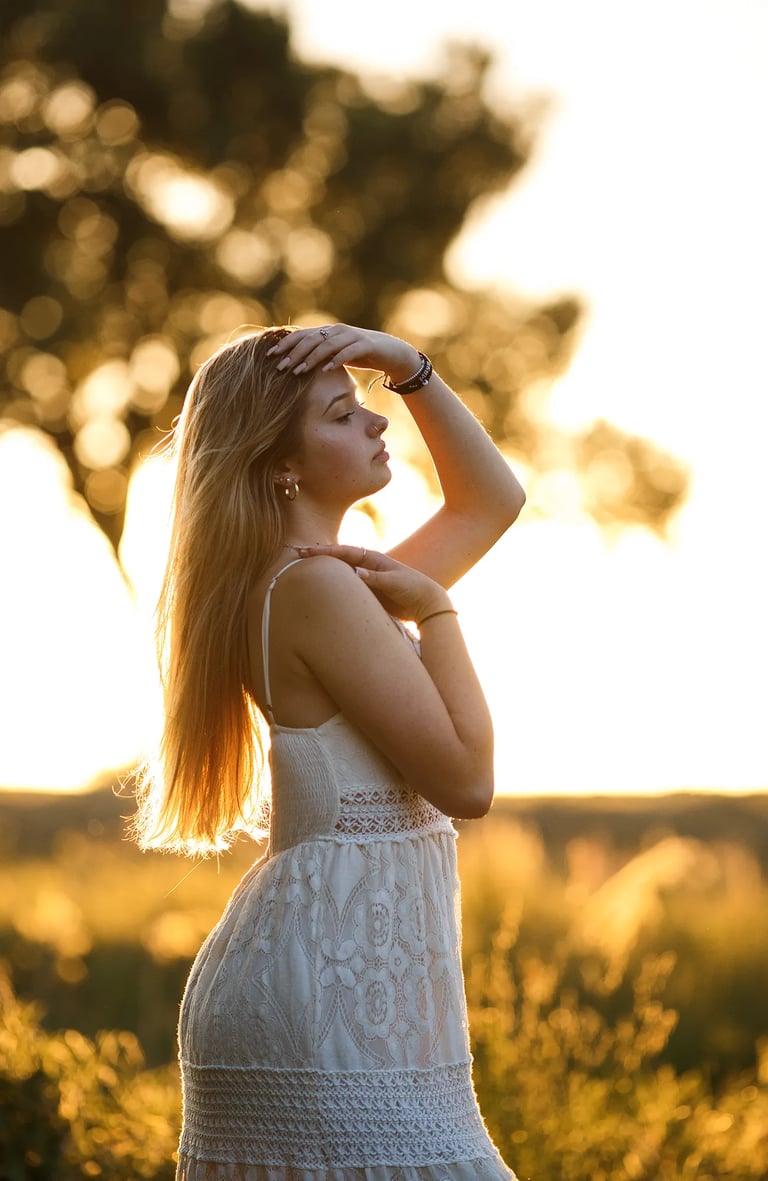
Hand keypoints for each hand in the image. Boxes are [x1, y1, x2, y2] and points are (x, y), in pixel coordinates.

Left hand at [267, 324, 420, 384]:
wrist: (392, 353)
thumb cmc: (361, 355)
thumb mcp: (337, 355)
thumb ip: (320, 356)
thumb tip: (296, 364)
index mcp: (328, 332)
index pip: (302, 335)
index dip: (286, 344)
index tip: (270, 356)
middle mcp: (337, 331)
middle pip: (311, 340)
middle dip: (293, 353)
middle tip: (280, 366)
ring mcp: (351, 336)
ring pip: (326, 345)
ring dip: (311, 358)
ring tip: (298, 371)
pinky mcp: (365, 345)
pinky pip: (347, 352)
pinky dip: (335, 360)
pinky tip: (325, 370)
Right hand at [295, 544, 452, 622]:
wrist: (427, 604)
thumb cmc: (414, 589)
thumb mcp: (395, 582)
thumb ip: (376, 578)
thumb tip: (355, 573)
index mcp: (372, 559)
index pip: (342, 552)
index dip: (323, 552)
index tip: (304, 552)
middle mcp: (365, 567)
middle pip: (336, 559)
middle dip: (315, 556)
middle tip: (292, 553)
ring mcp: (364, 579)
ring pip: (338, 574)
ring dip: (320, 571)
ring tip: (298, 569)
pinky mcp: (366, 593)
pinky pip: (344, 588)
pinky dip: (331, 586)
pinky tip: (318, 589)